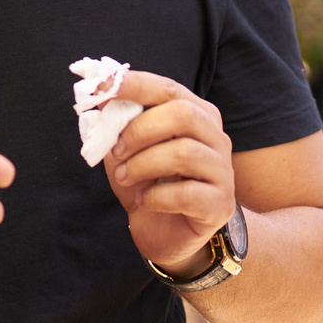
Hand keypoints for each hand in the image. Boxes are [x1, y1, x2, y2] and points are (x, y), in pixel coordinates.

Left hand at [103, 70, 235, 272]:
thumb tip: (100, 97)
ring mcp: (223, 171)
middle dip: (140, 130)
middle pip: (183, 114)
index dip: (135, 85)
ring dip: (142, 165)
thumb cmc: (149, 186)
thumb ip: (118, 125)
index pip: (168, 89)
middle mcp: (216, 138)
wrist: (166, 236)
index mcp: (197, 116)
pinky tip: (145, 201)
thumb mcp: (127, 152)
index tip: (101, 85)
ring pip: (184, 153)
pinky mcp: (220, 204)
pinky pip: (187, 194)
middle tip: (116, 150)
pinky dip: (156, 196)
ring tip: (124, 178)